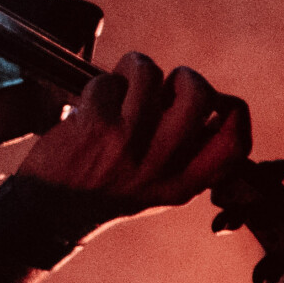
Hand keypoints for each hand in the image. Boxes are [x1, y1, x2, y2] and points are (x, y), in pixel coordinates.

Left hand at [16, 51, 250, 220]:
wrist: (49, 213)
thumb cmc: (104, 191)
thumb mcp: (156, 189)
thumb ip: (186, 157)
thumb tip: (210, 106)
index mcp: (182, 184)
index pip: (234, 143)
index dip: (233, 111)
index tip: (216, 101)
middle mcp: (160, 165)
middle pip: (198, 95)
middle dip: (185, 76)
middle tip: (166, 84)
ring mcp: (128, 143)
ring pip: (150, 74)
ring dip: (134, 70)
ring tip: (122, 86)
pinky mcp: (96, 126)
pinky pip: (110, 80)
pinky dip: (101, 84)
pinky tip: (93, 104)